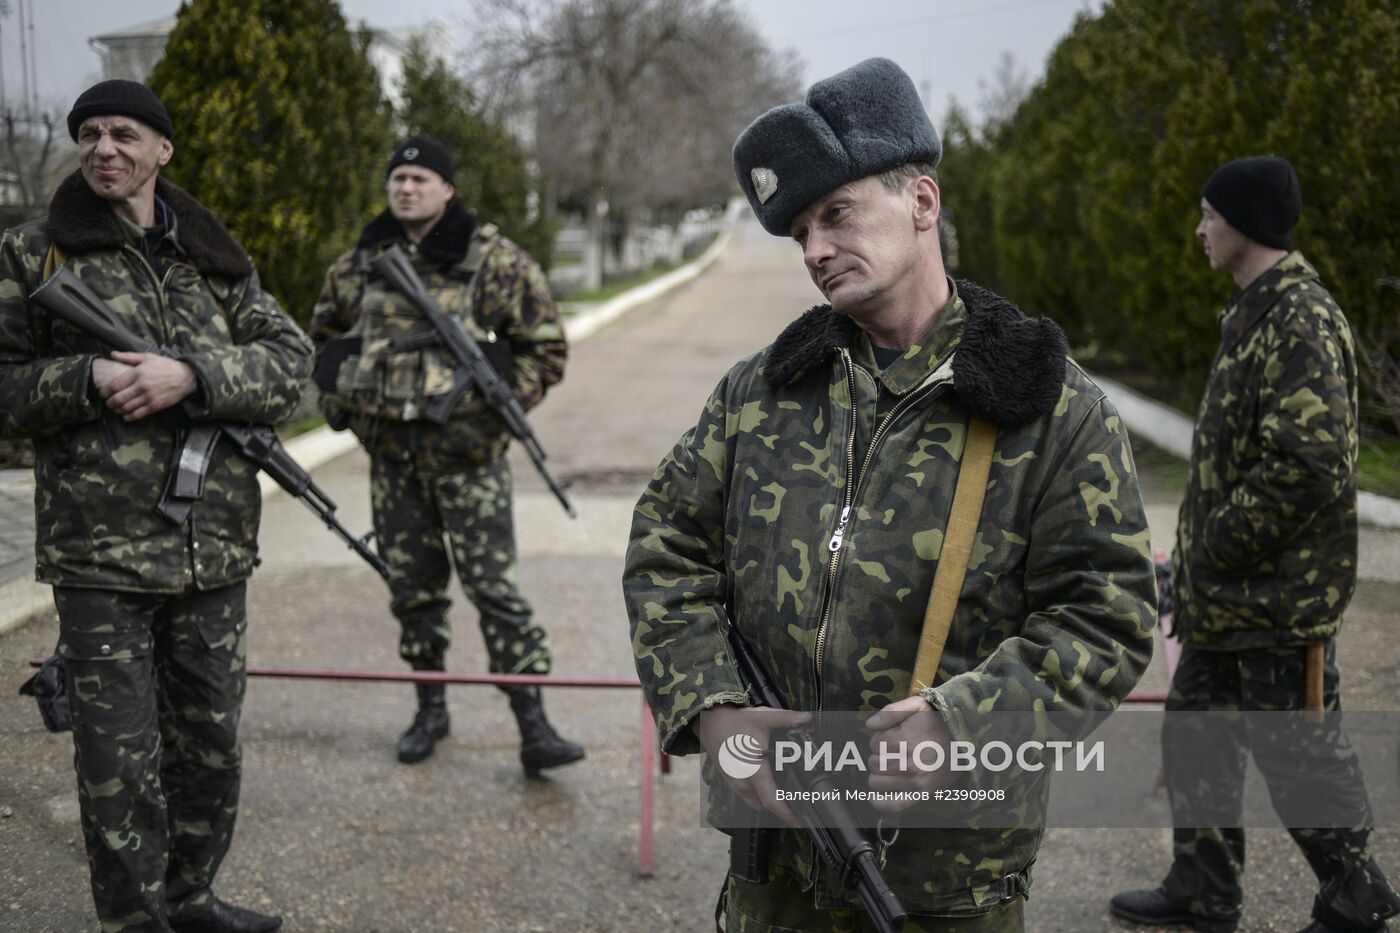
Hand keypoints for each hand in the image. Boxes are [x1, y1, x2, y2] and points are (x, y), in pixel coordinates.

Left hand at [95, 351, 196, 420]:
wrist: (186, 377)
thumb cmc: (166, 366)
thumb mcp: (148, 357)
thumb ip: (128, 356)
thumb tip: (112, 354)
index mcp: (137, 373)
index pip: (114, 385)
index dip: (105, 391)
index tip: (102, 393)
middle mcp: (141, 386)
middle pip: (118, 398)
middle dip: (109, 403)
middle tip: (108, 403)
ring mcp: (148, 397)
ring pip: (126, 407)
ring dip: (118, 410)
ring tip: (116, 409)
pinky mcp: (155, 406)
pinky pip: (138, 414)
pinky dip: (129, 416)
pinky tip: (126, 415)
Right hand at [693, 703, 811, 826]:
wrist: (709, 723)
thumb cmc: (734, 722)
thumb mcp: (763, 717)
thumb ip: (788, 718)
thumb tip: (808, 718)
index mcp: (753, 771)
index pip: (772, 801)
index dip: (787, 814)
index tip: (800, 821)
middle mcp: (743, 783)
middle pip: (767, 805)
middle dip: (784, 808)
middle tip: (801, 805)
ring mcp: (736, 785)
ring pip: (758, 802)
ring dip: (771, 802)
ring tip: (787, 796)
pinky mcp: (732, 783)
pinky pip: (750, 797)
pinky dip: (761, 796)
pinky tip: (770, 785)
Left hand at [864, 695, 953, 812]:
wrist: (965, 744)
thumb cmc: (938, 723)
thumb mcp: (918, 705)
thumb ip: (891, 711)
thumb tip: (869, 725)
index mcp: (906, 740)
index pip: (875, 743)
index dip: (881, 738)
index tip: (894, 737)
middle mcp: (910, 763)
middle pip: (874, 762)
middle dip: (880, 755)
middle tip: (895, 752)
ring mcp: (915, 782)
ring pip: (876, 782)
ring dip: (879, 774)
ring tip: (892, 766)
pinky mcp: (922, 795)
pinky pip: (893, 805)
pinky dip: (880, 802)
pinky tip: (875, 797)